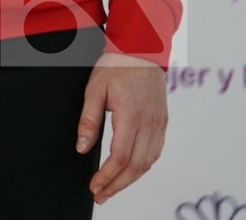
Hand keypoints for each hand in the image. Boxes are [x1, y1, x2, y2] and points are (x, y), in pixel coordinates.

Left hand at [78, 51, 167, 203]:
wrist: (141, 50)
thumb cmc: (115, 66)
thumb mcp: (94, 89)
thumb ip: (88, 121)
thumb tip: (82, 149)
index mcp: (131, 116)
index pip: (121, 157)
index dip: (108, 177)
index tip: (94, 187)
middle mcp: (150, 123)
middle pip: (136, 166)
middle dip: (118, 185)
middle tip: (100, 196)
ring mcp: (159, 124)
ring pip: (149, 162)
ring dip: (131, 180)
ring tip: (112, 189)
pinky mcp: (163, 122)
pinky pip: (155, 152)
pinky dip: (143, 167)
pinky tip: (130, 172)